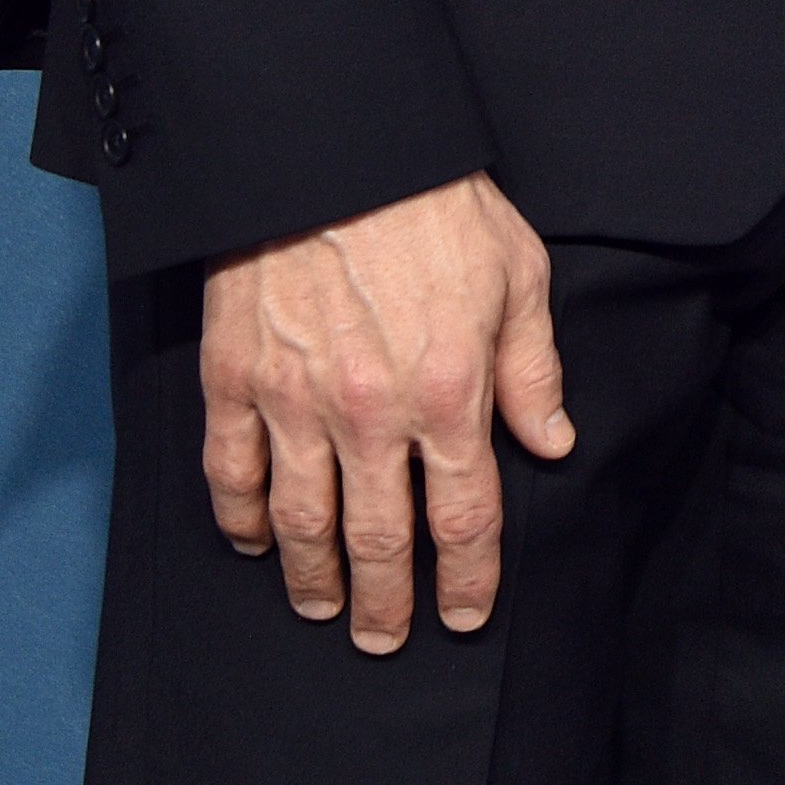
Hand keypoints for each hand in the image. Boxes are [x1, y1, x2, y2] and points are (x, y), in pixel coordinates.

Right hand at [200, 171, 572, 650]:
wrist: (339, 146)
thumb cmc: (438, 202)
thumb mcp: (517, 273)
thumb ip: (532, 369)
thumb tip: (553, 442)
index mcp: (449, 392)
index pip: (464, 518)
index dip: (466, 580)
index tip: (464, 614)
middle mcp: (371, 412)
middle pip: (377, 541)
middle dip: (384, 604)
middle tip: (384, 637)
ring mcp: (295, 399)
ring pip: (301, 522)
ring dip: (312, 578)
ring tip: (322, 607)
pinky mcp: (236, 377)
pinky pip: (231, 472)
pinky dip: (240, 521)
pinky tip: (255, 543)